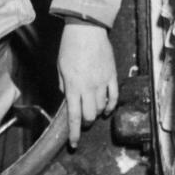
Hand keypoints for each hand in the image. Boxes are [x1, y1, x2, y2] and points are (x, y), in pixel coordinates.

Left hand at [56, 22, 118, 148]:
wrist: (87, 30)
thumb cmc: (70, 46)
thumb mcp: (60, 67)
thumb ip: (64, 85)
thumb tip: (67, 97)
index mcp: (73, 86)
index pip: (73, 116)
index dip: (74, 133)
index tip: (74, 144)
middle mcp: (88, 88)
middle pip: (89, 115)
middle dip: (85, 122)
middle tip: (82, 120)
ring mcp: (102, 83)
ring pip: (102, 108)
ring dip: (96, 114)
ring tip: (92, 111)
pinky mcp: (112, 76)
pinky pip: (114, 97)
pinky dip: (110, 106)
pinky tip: (107, 109)